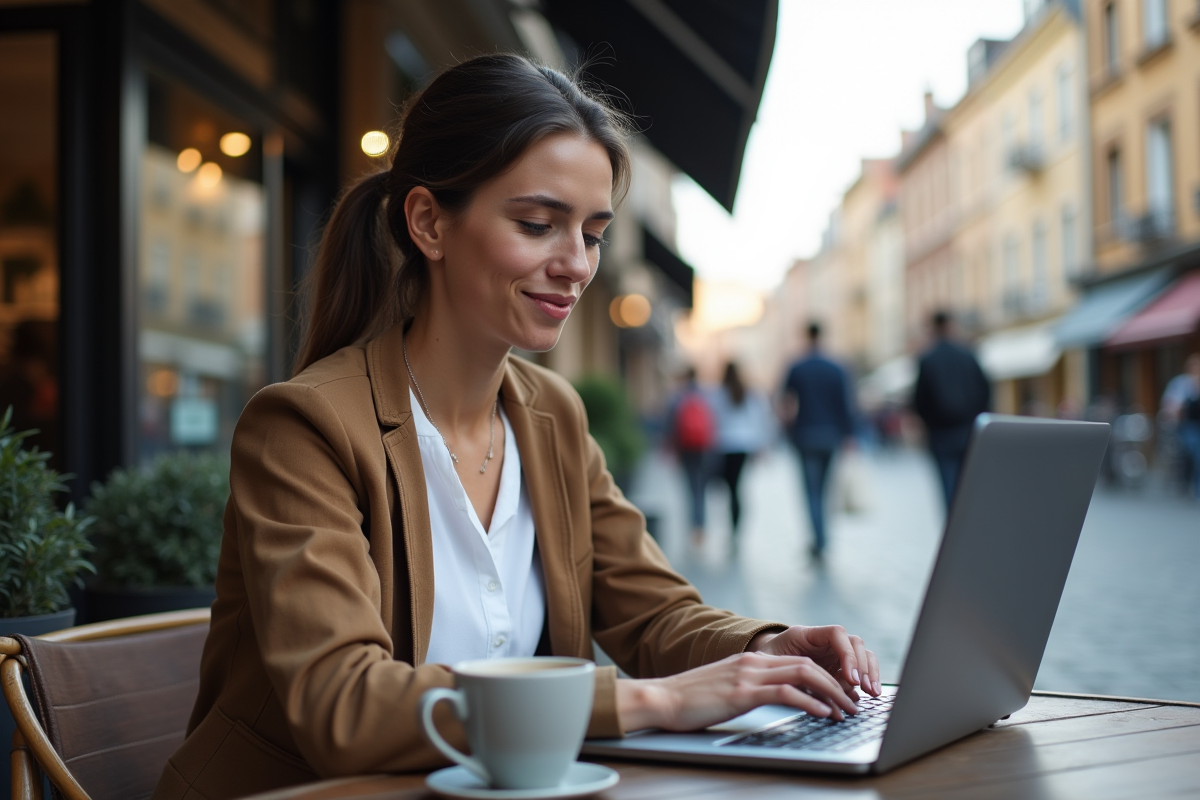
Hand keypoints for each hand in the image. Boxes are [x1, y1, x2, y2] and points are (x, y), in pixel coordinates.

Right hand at [616, 652, 858, 732]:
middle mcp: (752, 662)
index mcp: (750, 660)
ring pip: (802, 675)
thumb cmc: (689, 700)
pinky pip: (785, 692)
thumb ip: (748, 688)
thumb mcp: (725, 688)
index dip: (825, 678)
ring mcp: (747, 675)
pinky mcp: (742, 692)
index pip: (798, 662)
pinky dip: (809, 701)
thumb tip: (772, 700)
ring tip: (845, 710)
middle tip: (852, 704)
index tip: (840, 696)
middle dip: (835, 684)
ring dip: (830, 693)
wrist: (661, 699)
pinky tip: (822, 713)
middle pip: (807, 665)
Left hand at [748, 625, 880, 698]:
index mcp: (808, 635)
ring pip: (863, 655)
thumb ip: (791, 673)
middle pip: (855, 644)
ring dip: (870, 673)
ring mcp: (835, 653)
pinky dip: (867, 680)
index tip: (850, 677)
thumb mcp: (773, 663)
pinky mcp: (840, 667)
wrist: (765, 663)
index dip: (847, 654)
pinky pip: (860, 670)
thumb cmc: (768, 659)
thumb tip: (809, 693)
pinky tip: (869, 696)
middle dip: (863, 666)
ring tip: (872, 692)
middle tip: (864, 688)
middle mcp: (826, 641)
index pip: (836, 633)